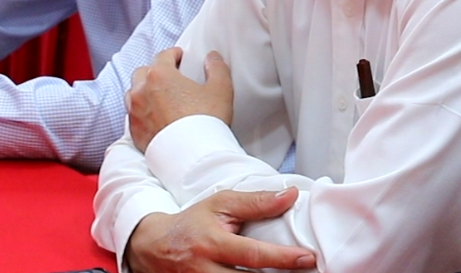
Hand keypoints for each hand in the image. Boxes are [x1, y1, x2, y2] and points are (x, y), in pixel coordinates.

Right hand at [125, 187, 315, 272]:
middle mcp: (206, 271)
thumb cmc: (193, 222)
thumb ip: (256, 202)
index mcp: (213, 244)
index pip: (253, 255)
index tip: (308, 258)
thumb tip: (290, 196)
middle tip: (306, 272)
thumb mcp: (221, 204)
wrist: (152, 246)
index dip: (283, 259)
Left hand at [127, 48, 232, 150]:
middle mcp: (141, 91)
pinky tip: (157, 118)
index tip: (180, 57)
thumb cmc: (205, 121)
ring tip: (161, 98)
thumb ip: (217, 67)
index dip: (174, 54)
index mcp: (160, 75)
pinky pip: (134, 115)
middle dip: (156, 71)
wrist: (192, 157)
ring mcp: (135, 112)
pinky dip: (143, 112)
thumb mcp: (220, 89)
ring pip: (134, 93)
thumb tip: (212, 57)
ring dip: (145, 91)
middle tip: (170, 77)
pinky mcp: (134, 132)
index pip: (163, 56)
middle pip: (143, 72)